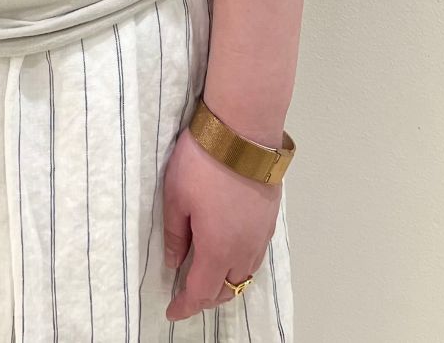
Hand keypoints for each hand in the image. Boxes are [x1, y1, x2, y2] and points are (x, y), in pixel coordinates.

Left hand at [161, 124, 280, 322]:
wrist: (244, 132)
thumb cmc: (202, 162)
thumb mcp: (175, 196)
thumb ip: (176, 234)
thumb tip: (175, 262)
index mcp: (217, 249)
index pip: (202, 292)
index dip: (186, 306)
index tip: (173, 312)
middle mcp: (244, 249)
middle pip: (228, 289)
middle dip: (207, 297)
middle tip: (187, 294)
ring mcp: (261, 235)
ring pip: (245, 274)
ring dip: (227, 282)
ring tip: (208, 276)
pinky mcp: (270, 219)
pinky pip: (255, 256)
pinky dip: (241, 264)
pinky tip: (230, 252)